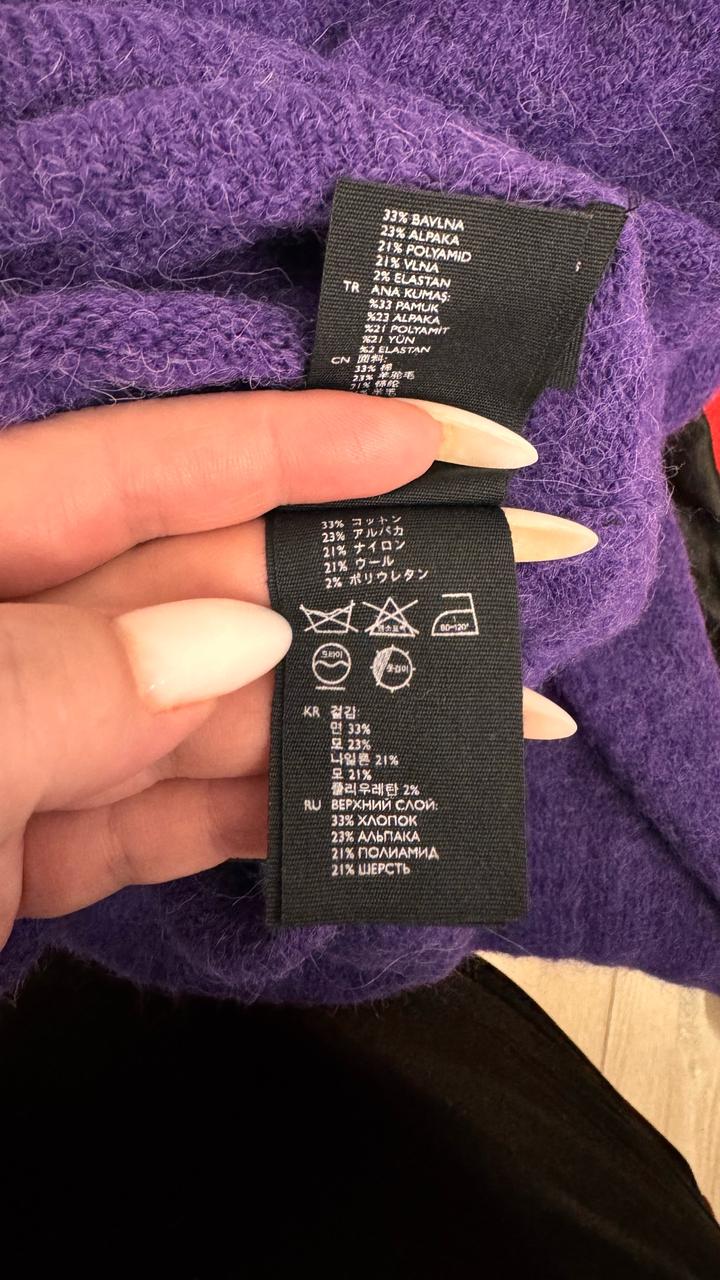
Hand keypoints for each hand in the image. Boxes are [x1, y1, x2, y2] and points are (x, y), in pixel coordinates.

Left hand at [0, 390, 592, 940]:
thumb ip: (73, 677)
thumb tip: (240, 639)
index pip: (137, 467)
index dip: (286, 445)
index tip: (424, 440)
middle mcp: (10, 636)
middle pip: (197, 591)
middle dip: (345, 583)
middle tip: (489, 575)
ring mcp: (26, 746)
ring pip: (204, 712)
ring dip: (334, 709)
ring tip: (466, 704)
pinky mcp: (38, 851)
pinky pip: (172, 816)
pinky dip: (265, 812)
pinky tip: (362, 794)